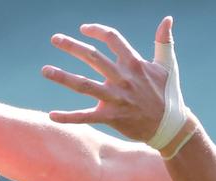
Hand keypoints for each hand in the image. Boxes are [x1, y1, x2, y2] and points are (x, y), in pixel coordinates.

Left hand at [41, 17, 179, 142]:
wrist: (171, 126)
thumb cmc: (169, 94)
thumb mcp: (168, 65)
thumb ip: (164, 41)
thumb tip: (168, 18)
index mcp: (135, 63)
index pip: (112, 39)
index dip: (97, 30)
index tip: (83, 29)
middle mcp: (123, 78)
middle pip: (93, 57)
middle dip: (72, 46)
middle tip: (55, 38)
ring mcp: (116, 98)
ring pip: (84, 85)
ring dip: (63, 77)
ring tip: (45, 70)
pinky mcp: (111, 117)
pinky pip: (86, 117)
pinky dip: (68, 117)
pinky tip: (51, 115)